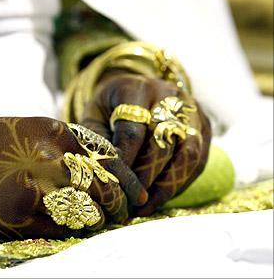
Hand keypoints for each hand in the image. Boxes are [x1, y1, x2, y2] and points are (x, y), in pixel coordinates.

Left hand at [80, 71, 211, 215]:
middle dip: (146, 177)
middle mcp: (168, 94)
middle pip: (162, 143)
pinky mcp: (203, 126)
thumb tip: (101, 179)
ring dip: (167, 186)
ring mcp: (190, 109)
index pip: (133, 131)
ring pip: (188, 153)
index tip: (115, 187)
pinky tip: (160, 199)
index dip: (125, 163)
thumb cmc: (108, 110)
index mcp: (135, 89)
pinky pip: (198, 161)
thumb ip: (97, 143)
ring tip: (146, 208)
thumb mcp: (94, 119)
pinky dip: (180, 183)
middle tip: (129, 202)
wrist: (134, 92)